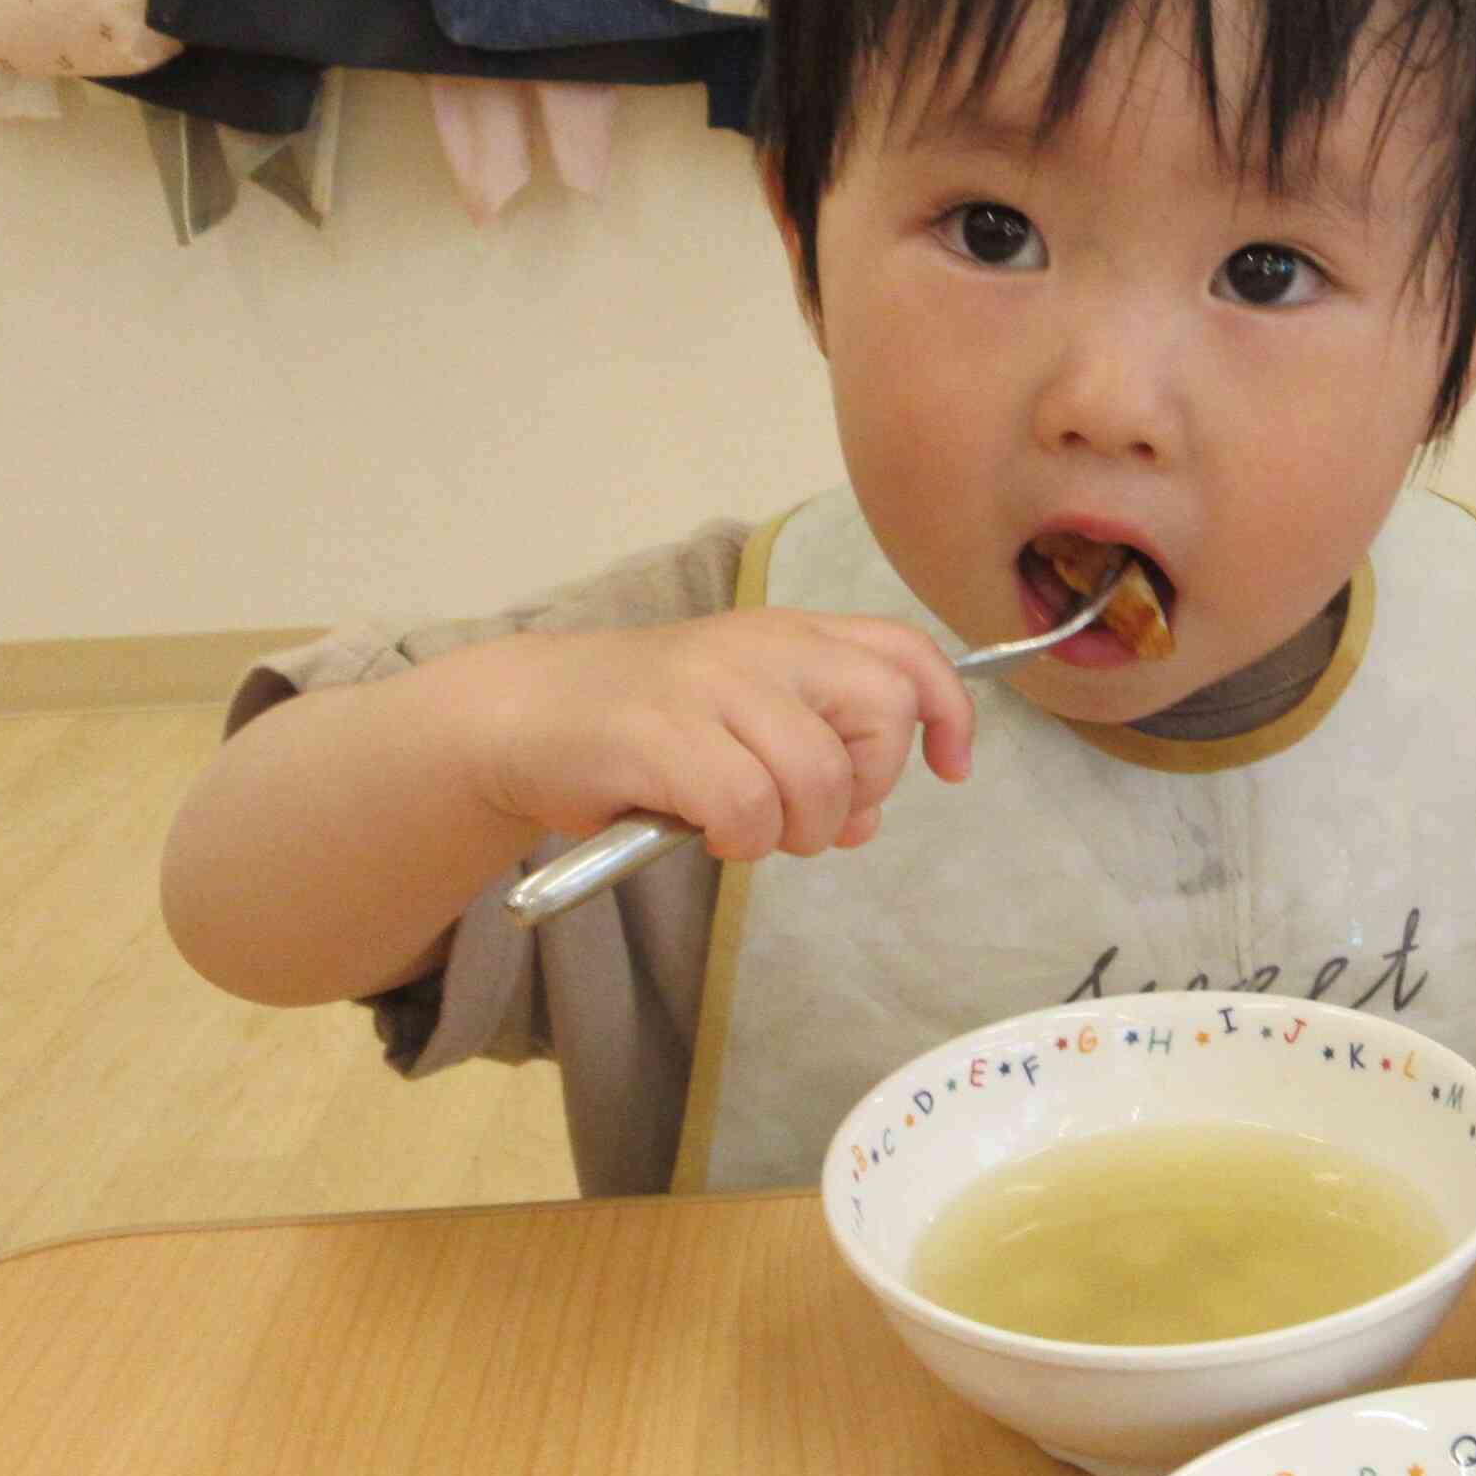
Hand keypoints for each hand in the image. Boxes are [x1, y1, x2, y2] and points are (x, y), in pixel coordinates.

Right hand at [458, 609, 978, 860]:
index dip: (948, 712)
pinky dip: (741, 839)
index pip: (906, 654)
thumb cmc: (646, 727)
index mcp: (793, 636)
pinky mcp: (659, 734)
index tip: (950, 769)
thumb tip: (867, 821)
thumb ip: (819, 755)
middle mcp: (761, 647)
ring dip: (798, 827)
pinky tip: (709, 833)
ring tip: (750, 830)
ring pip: (819, 772)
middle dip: (868, 783)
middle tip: (814, 812)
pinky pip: (747, 807)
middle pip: (883, 711)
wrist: (525, 714)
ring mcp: (709, 685)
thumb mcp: (747, 721)